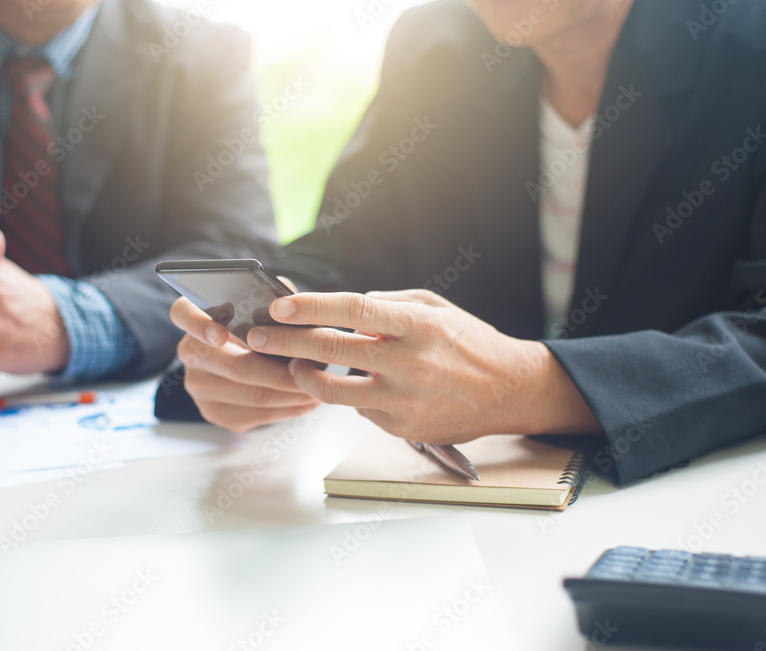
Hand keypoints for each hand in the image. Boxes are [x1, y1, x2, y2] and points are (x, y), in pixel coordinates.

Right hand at [169, 278, 320, 431]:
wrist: (249, 353)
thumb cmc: (260, 322)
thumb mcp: (264, 299)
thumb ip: (273, 294)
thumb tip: (293, 306)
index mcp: (194, 316)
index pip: (183, 314)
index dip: (200, 326)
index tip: (221, 335)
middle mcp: (190, 352)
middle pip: (235, 367)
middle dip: (279, 372)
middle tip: (310, 370)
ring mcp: (199, 386)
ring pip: (251, 395)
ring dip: (290, 394)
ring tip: (317, 386)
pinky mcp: (214, 411)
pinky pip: (255, 416)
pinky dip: (286, 410)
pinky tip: (305, 401)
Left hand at [241, 289, 600, 443]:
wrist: (509, 391)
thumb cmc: (469, 342)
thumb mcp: (433, 307)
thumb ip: (386, 305)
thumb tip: (341, 309)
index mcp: (418, 326)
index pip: (352, 311)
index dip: (310, 308)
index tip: (277, 306)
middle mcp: (410, 364)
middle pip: (330, 352)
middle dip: (284, 344)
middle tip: (256, 337)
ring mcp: (404, 401)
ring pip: (333, 392)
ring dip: (305, 377)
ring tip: (294, 366)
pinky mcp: (401, 429)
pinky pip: (359, 410)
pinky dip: (350, 395)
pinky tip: (357, 386)